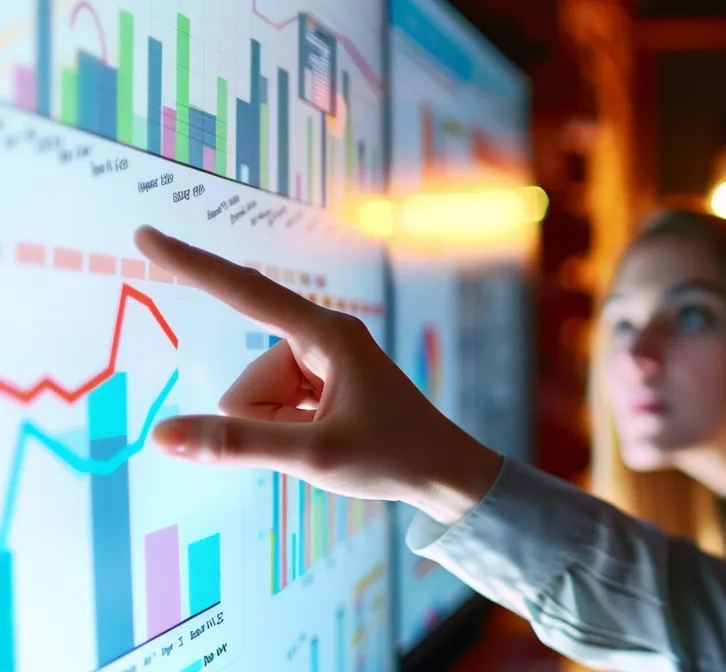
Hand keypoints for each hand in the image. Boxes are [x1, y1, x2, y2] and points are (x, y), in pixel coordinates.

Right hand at [134, 226, 502, 525]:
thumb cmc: (393, 458)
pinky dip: (290, 432)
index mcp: (327, 335)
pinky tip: (331, 437)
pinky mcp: (320, 383)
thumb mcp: (312, 456)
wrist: (445, 475)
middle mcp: (321, 338)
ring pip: (254, 403)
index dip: (191, 264)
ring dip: (281, 432)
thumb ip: (236, 444)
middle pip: (245, 385)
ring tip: (333, 440)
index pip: (244, 292)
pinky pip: (272, 410)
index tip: (146, 233)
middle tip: (325, 439)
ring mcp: (320, 362)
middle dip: (267, 423)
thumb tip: (162, 435)